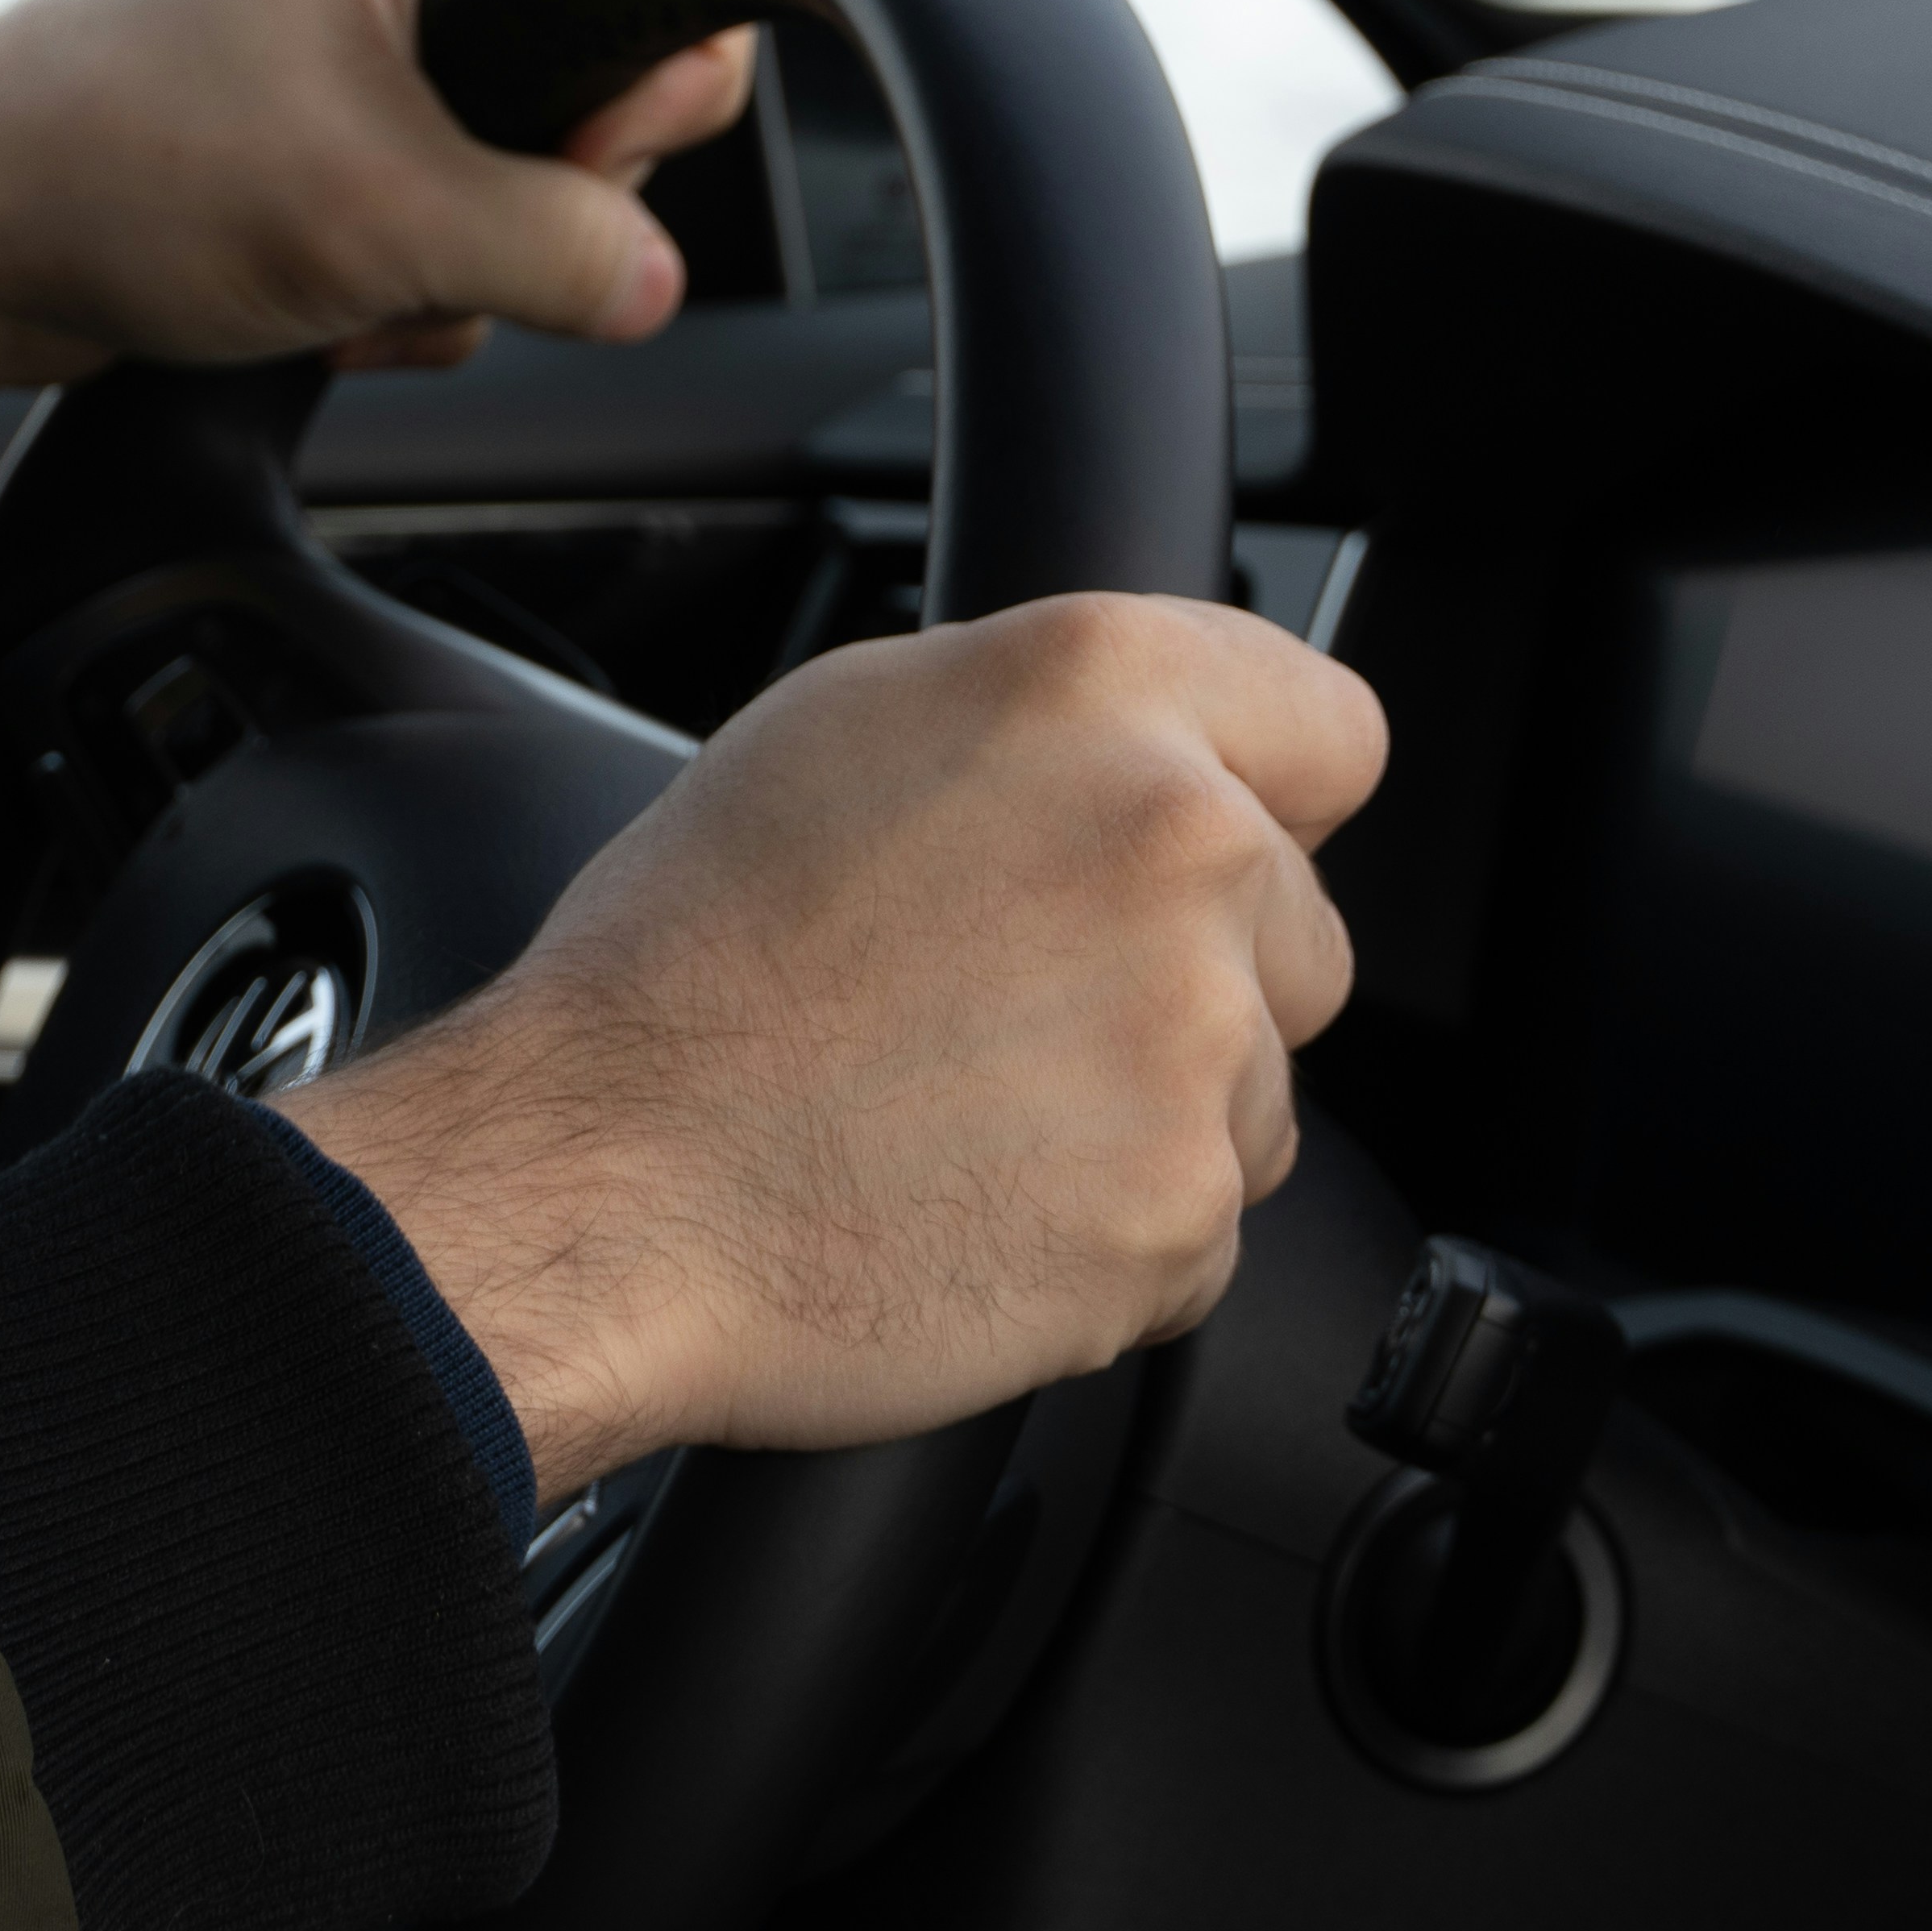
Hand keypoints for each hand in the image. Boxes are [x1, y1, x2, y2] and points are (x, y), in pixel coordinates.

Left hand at [0, 0, 758, 447]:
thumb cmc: (119, 159)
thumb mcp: (390, 213)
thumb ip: (567, 247)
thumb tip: (655, 280)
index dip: (644, 89)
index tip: (568, 166)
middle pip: (602, 83)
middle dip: (532, 203)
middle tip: (430, 224)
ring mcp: (371, 19)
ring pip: (527, 176)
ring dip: (454, 263)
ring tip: (338, 262)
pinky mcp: (337, 117)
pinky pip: (449, 219)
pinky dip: (397, 280)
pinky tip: (310, 290)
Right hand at [280, 595, 1388, 1501]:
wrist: (600, 1184)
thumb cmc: (687, 967)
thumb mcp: (841, 729)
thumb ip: (1046, 723)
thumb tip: (1156, 751)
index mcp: (1097, 692)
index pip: (1331, 730)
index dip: (1266, 801)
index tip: (1207, 855)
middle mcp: (1179, 843)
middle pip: (1301, 934)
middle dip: (1198, 980)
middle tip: (1012, 1015)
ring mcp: (1194, 1037)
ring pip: (1255, 1090)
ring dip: (1152, 1117)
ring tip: (968, 1115)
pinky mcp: (1179, 1209)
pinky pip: (1200, 1227)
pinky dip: (1112, 1238)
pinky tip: (974, 1204)